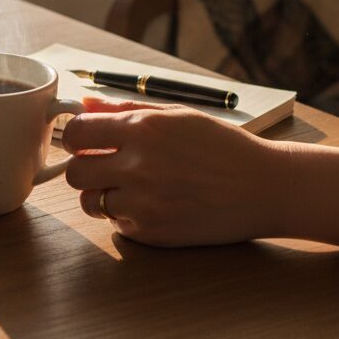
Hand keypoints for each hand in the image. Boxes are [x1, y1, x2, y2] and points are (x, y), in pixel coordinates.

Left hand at [63, 97, 288, 246]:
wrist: (263, 187)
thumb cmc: (222, 146)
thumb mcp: (176, 115)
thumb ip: (125, 109)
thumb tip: (85, 104)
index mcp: (142, 129)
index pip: (76, 133)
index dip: (76, 136)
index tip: (86, 140)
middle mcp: (138, 166)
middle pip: (74, 172)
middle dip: (83, 167)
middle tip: (104, 166)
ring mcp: (144, 203)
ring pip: (90, 202)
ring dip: (101, 194)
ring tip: (128, 188)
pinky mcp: (154, 233)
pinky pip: (117, 225)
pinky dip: (127, 217)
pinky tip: (152, 205)